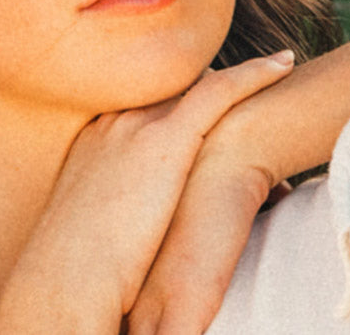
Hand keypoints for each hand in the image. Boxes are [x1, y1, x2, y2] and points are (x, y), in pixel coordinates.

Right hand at [0, 51, 293, 334]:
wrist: (64, 284)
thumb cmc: (75, 276)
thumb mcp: (87, 230)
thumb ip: (110, 213)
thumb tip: (128, 230)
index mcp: (96, 139)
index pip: (147, 100)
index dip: (180, 97)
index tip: (207, 98)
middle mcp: (116, 122)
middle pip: (173, 86)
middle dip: (210, 84)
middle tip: (251, 81)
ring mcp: (138, 127)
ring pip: (199, 81)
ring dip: (241, 75)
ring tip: (278, 65)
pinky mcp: (167, 140)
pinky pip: (220, 91)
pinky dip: (255, 74)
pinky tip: (285, 64)